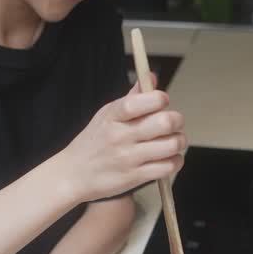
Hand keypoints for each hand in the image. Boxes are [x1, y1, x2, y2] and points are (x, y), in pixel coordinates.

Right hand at [59, 82, 185, 203]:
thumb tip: (151, 76)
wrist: (73, 174)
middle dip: (176, 120)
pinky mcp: (134, 177)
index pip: (142, 101)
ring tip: (173, 141)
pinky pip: (167, 167)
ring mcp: (128, 157)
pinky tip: (169, 158)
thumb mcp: (106, 115)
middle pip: (164, 122)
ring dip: (179, 141)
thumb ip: (132, 97)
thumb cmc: (93, 142)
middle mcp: (120, 135)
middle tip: (173, 123)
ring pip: (171, 145)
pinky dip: (175, 161)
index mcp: (113, 115)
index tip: (163, 101)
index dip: (160, 98)